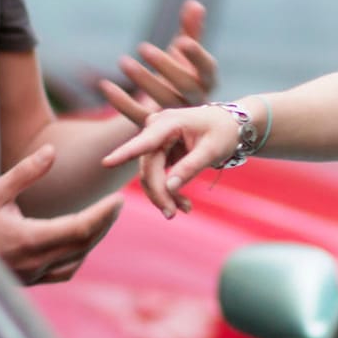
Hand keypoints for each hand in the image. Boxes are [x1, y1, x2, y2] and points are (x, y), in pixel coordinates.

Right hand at [0, 145, 124, 282]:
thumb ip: (25, 173)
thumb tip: (51, 150)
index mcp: (30, 240)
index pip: (80, 228)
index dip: (103, 213)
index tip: (118, 198)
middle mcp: (36, 262)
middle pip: (84, 243)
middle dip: (104, 222)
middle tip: (118, 203)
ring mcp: (34, 275)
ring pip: (77, 258)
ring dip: (94, 238)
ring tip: (104, 217)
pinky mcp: (30, 281)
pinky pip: (64, 271)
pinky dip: (78, 255)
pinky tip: (80, 241)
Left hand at [100, 0, 218, 124]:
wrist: (176, 121)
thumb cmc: (182, 77)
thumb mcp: (186, 55)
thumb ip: (191, 30)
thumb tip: (194, 3)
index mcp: (207, 82)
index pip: (207, 69)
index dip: (196, 56)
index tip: (181, 40)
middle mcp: (196, 102)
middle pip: (186, 86)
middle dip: (165, 66)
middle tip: (142, 46)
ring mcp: (176, 119)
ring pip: (163, 102)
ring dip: (143, 81)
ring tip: (122, 61)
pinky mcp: (155, 130)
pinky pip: (139, 117)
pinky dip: (121, 102)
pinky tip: (105, 85)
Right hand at [101, 105, 242, 217]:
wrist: (230, 125)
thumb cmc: (223, 132)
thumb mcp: (212, 150)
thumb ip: (190, 167)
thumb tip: (169, 187)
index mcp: (169, 122)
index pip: (144, 143)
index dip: (124, 154)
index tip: (106, 163)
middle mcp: (156, 128)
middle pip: (148, 168)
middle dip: (159, 193)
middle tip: (173, 215)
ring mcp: (155, 140)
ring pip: (149, 176)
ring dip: (164, 196)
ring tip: (185, 210)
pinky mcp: (158, 151)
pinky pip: (156, 176)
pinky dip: (168, 191)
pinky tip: (183, 204)